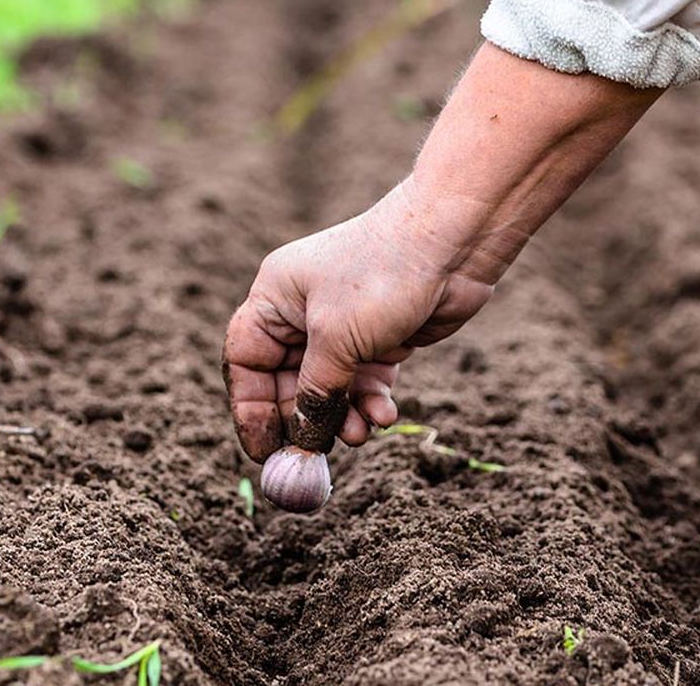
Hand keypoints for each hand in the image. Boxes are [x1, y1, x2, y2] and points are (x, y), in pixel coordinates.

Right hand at [222, 182, 496, 459]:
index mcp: (275, 298)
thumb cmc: (382, 277)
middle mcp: (304, 312)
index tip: (263, 450)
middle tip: (316, 457)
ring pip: (330, 389)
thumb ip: (316, 394)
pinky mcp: (381, 338)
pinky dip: (371, 403)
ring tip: (360, 434)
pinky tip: (384, 416)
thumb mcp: (337, 340)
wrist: (454, 243)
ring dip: (342, 417)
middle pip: (288, 382)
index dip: (250, 408)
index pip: (246, 361)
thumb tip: (302, 440)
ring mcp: (344, 326)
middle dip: (305, 419)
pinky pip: (364, 383)